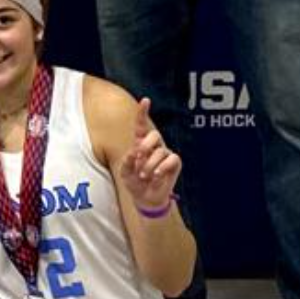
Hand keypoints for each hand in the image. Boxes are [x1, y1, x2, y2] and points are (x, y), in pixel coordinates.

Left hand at [123, 98, 181, 213]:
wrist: (145, 197)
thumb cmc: (134, 182)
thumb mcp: (125, 173)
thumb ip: (126, 163)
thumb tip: (133, 153)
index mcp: (140, 143)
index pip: (142, 125)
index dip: (143, 113)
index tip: (145, 100)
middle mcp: (154, 145)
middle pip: (154, 134)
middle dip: (144, 145)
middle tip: (138, 157)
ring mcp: (165, 153)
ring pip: (160, 151)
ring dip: (150, 165)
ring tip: (145, 176)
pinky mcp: (174, 163)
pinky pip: (172, 159)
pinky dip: (162, 167)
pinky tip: (156, 175)